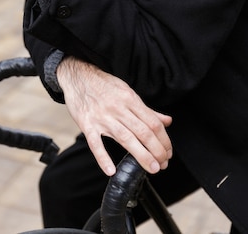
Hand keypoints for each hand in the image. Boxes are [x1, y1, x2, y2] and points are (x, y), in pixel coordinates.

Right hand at [57, 57, 172, 175]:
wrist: (78, 76)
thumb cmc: (104, 85)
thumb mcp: (127, 91)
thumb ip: (146, 109)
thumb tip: (167, 121)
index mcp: (129, 99)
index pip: (152, 122)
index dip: (164, 139)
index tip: (168, 152)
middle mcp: (118, 108)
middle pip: (143, 132)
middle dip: (157, 150)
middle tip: (163, 164)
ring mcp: (102, 117)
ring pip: (125, 138)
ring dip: (141, 155)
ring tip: (152, 168)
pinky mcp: (86, 124)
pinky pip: (95, 143)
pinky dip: (103, 157)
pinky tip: (111, 170)